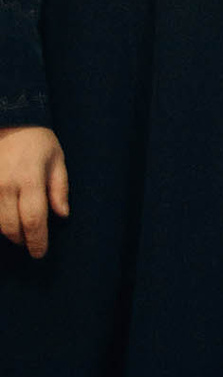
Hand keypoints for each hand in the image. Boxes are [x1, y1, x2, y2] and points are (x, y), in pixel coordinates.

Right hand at [0, 126, 67, 258]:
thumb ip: (60, 189)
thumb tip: (63, 215)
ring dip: (9, 232)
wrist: (8, 123)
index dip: (37, 241)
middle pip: (12, 227)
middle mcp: (6, 186)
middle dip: (23, 240)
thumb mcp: (57, 160)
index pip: (34, 220)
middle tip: (32, 244)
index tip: (40, 253)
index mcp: (30, 180)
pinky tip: (6, 220)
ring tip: (20, 233)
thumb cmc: (37, 142)